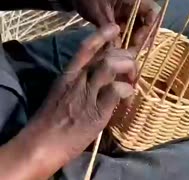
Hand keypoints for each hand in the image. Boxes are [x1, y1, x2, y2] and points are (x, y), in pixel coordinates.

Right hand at [0, 24, 137, 178]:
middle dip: (125, 57)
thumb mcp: (62, 95)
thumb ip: (80, 83)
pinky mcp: (97, 111)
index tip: (115, 29)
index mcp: (69, 75)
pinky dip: (127, 90)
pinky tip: (129, 97)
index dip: (102, 35)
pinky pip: (116, 91)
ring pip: (110, 67)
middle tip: (132, 69)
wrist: (42, 145)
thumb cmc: (52, 122)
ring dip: (127, 69)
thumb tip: (102, 78)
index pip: (86, 48)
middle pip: (106, 55)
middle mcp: (78, 80)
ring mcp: (87, 94)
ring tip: (132, 79)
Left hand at [72, 0, 156, 44]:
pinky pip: (129, 30)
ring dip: (133, 41)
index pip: (153, 12)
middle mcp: (134, 5)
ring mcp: (128, 12)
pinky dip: (125, 39)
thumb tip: (116, 50)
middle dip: (141, 38)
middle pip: (147, 22)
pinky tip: (119, 49)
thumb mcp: (98, 13)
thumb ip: (109, 31)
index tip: (137, 41)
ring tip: (124, 53)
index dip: (150, 27)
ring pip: (139, 28)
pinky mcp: (121, 19)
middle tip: (131, 52)